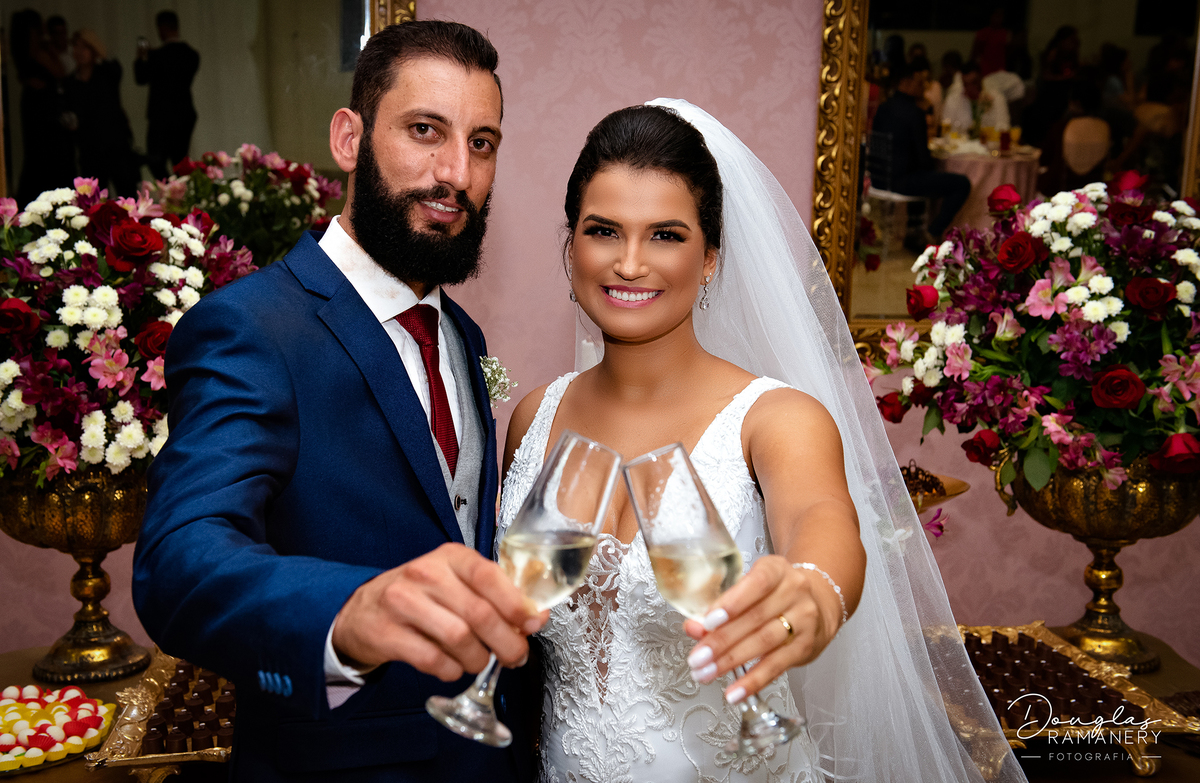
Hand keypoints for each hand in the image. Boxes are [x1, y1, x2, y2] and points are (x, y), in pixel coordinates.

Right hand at [332, 542, 547, 681]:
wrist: (362, 610)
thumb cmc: (421, 595)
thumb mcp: (457, 582)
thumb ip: (496, 595)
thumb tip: (535, 616)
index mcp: (450, 557)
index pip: (489, 576)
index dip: (516, 604)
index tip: (532, 624)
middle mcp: (425, 574)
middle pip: (479, 614)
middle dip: (506, 643)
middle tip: (515, 656)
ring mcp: (402, 603)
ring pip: (458, 639)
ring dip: (478, 659)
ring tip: (479, 660)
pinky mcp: (387, 633)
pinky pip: (433, 660)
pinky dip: (451, 670)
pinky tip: (452, 666)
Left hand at [681, 555, 839, 700]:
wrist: (818, 604)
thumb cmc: (774, 594)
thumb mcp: (749, 588)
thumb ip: (720, 606)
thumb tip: (693, 628)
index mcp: (776, 569)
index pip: (757, 583)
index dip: (732, 603)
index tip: (708, 622)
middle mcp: (793, 592)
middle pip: (755, 618)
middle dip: (721, 641)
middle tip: (697, 657)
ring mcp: (803, 619)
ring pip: (764, 643)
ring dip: (731, 661)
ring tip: (707, 673)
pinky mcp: (805, 647)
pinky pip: (777, 666)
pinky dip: (753, 681)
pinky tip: (735, 691)